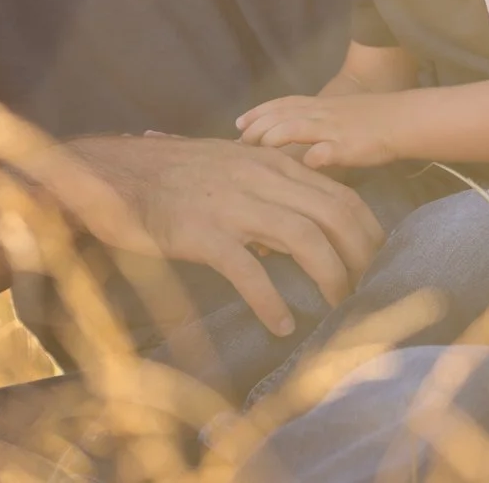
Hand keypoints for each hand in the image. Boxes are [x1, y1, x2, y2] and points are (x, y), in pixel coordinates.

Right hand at [11, 133, 384, 336]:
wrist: (109, 172)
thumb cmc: (170, 176)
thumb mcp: (230, 168)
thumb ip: (268, 190)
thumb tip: (297, 232)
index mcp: (270, 164)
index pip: (339, 193)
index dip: (367, 227)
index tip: (379, 256)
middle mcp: (260, 179)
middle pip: (334, 214)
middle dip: (361, 254)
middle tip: (369, 287)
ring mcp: (232, 204)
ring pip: (304, 238)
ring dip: (329, 275)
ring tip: (337, 307)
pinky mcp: (202, 234)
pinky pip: (248, 270)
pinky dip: (271, 300)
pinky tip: (282, 323)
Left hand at [236, 92, 404, 169]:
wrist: (405, 119)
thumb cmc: (376, 119)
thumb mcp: (341, 116)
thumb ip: (319, 125)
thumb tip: (299, 139)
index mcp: (320, 106)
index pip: (282, 104)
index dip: (258, 112)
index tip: (238, 123)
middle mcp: (322, 114)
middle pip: (281, 115)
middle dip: (256, 128)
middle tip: (238, 143)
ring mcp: (333, 129)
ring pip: (295, 128)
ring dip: (273, 138)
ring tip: (257, 153)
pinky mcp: (348, 146)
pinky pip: (326, 150)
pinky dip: (311, 157)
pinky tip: (300, 166)